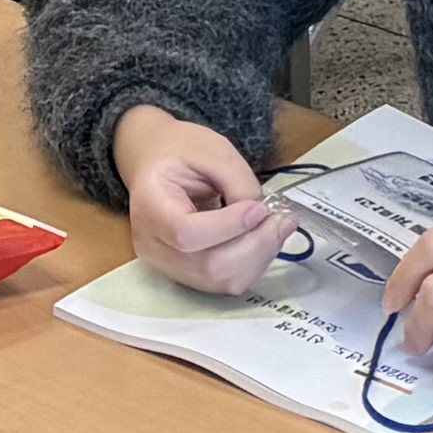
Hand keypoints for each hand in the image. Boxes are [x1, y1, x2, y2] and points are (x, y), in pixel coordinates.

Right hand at [107, 111, 287, 294]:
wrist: (157, 162)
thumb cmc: (181, 150)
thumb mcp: (212, 150)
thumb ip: (238, 182)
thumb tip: (262, 218)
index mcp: (150, 204)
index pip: (185, 233)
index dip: (228, 226)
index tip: (259, 208)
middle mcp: (152, 244)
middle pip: (207, 265)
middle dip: (254, 246)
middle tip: (282, 220)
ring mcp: (167, 265)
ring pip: (219, 280)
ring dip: (258, 258)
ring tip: (277, 227)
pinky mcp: (185, 274)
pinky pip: (222, 282)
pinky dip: (250, 264)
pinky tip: (262, 240)